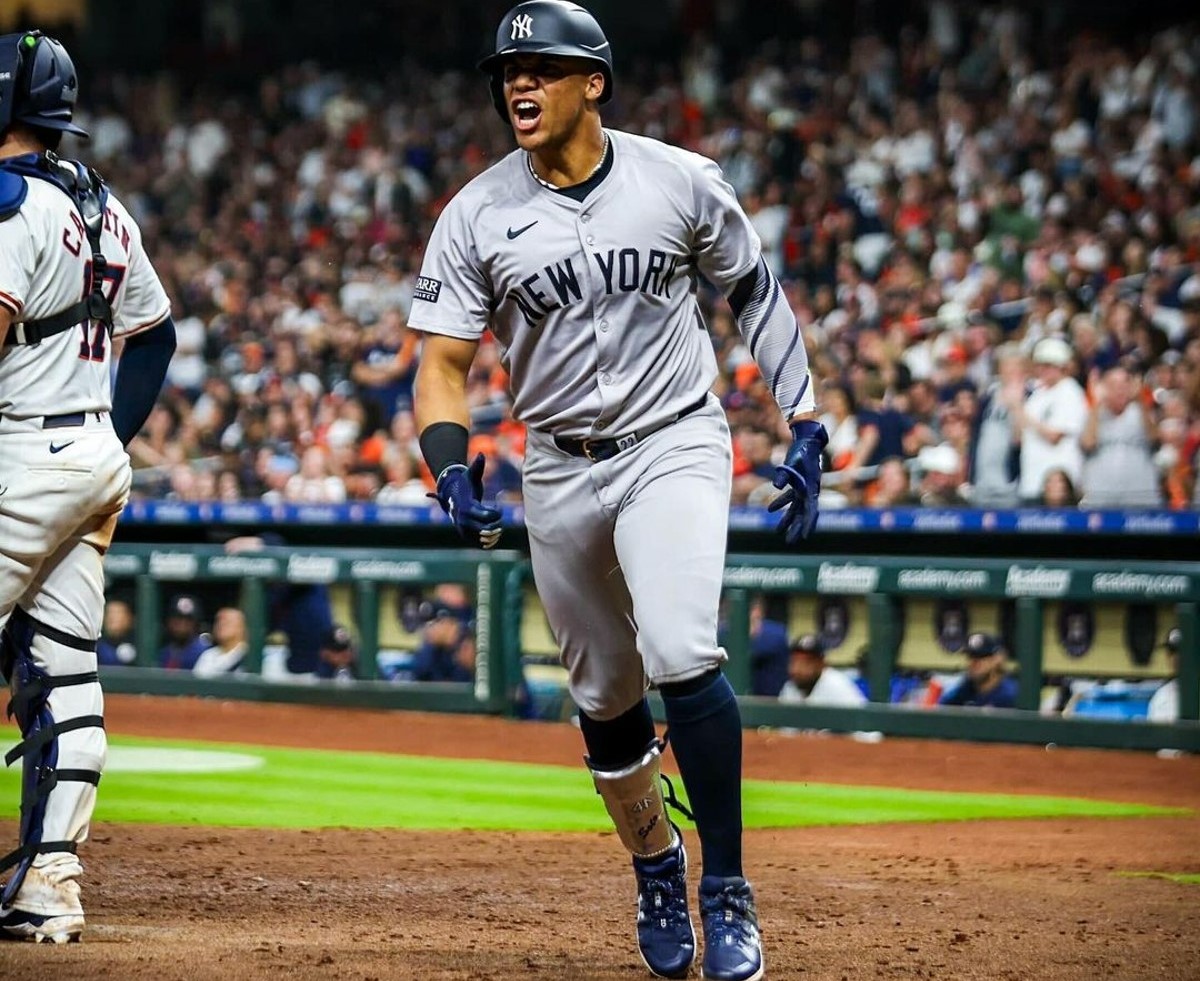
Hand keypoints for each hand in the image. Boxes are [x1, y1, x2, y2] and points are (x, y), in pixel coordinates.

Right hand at [430, 454, 502, 548]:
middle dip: (496, 525)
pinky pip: (479, 544)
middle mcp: (464, 521)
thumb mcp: (470, 475)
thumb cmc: (464, 485)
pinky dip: (489, 543)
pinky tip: (494, 536)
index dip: (497, 513)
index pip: (488, 516)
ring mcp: (464, 530)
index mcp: (467, 507)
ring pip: (484, 539)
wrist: (451, 497)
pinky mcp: (465, 536)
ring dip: (494, 535)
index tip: (498, 508)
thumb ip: (477, 466)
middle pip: (487, 530)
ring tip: (498, 528)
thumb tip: (481, 453)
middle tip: (499, 521)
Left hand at [768, 420, 828, 544]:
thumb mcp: (792, 462)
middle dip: (796, 527)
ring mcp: (805, 488)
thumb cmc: (801, 451)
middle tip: (790, 542)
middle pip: (803, 514)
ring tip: (778, 532)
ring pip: (796, 508)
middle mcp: (810, 491)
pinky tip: (770, 509)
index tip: (804, 537)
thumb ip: (784, 475)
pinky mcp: (798, 483)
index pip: (811, 511)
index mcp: (811, 488)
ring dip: (788, 519)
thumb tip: (776, 486)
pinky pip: (791, 497)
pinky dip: (781, 503)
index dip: (808, 524)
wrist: (807, 440)